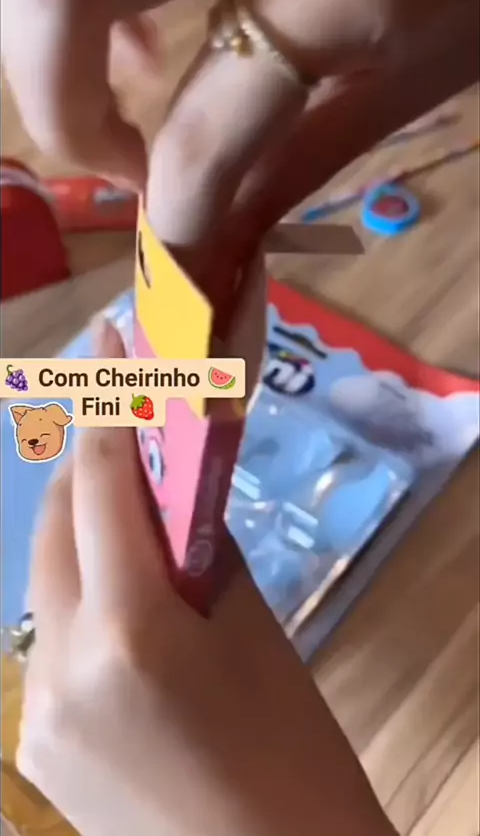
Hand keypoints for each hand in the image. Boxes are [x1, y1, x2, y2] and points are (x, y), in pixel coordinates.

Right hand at [2, 0, 477, 287]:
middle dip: (63, 104)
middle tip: (112, 162)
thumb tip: (217, 243)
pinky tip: (144, 31)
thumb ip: (300, 161)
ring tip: (126, 92)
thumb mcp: (412, 79)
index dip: (174, 215)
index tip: (174, 267)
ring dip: (60, 36)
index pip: (201, 129)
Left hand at [18, 319, 395, 835]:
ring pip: (48, 585)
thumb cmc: (291, 749)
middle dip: (88, 469)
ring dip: (85, 540)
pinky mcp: (33, 746)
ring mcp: (33, 713)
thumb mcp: (253, 630)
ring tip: (134, 525)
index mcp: (131, 631)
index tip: (109, 340)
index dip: (108, 402)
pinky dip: (83, 604)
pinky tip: (125, 612)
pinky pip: (51, 642)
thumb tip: (167, 497)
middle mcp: (58, 667)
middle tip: (126, 428)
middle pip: (56, 527)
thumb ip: (196, 552)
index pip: (104, 485)